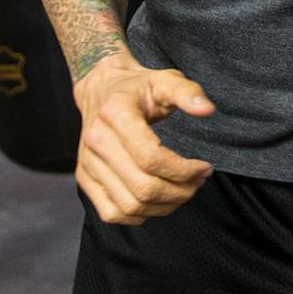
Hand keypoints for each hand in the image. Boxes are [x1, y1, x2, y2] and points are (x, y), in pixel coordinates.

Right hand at [72, 54, 216, 224]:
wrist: (101, 90)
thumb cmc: (137, 87)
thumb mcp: (165, 80)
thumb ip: (187, 92)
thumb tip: (207, 109)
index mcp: (115, 114)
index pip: (151, 158)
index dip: (184, 170)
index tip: (205, 167)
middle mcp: (95, 140)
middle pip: (143, 187)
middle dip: (180, 191)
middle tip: (199, 181)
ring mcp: (87, 163)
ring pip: (130, 205)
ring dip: (164, 206)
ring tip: (184, 191)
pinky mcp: (85, 178)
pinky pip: (112, 213)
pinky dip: (141, 214)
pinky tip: (159, 200)